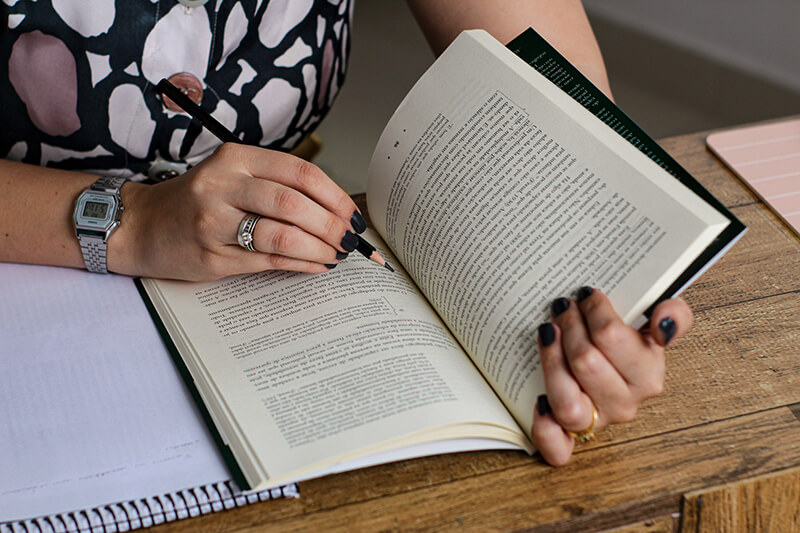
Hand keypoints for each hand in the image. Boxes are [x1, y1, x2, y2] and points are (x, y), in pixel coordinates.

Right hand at [110, 143, 365, 280]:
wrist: (142, 226)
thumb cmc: (196, 201)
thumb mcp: (232, 175)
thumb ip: (276, 185)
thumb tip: (334, 210)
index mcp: (235, 158)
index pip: (299, 172)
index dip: (334, 195)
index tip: (352, 214)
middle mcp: (223, 185)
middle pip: (293, 204)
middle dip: (331, 225)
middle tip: (349, 239)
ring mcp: (214, 221)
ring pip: (282, 235)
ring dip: (319, 249)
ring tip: (335, 255)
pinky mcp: (212, 255)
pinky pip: (268, 261)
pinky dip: (300, 264)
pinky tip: (317, 265)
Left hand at [532, 287, 692, 465]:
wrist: (605, 361)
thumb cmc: (625, 340)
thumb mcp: (654, 319)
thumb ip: (674, 313)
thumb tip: (663, 324)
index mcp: (647, 376)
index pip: (613, 338)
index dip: (594, 312)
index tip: (586, 295)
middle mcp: (624, 404)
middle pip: (586, 363)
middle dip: (569, 327)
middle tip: (562, 307)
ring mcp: (596, 422)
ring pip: (568, 402)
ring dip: (551, 362)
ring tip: (546, 332)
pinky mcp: (569, 437)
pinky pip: (557, 448)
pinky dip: (545, 428)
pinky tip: (538, 401)